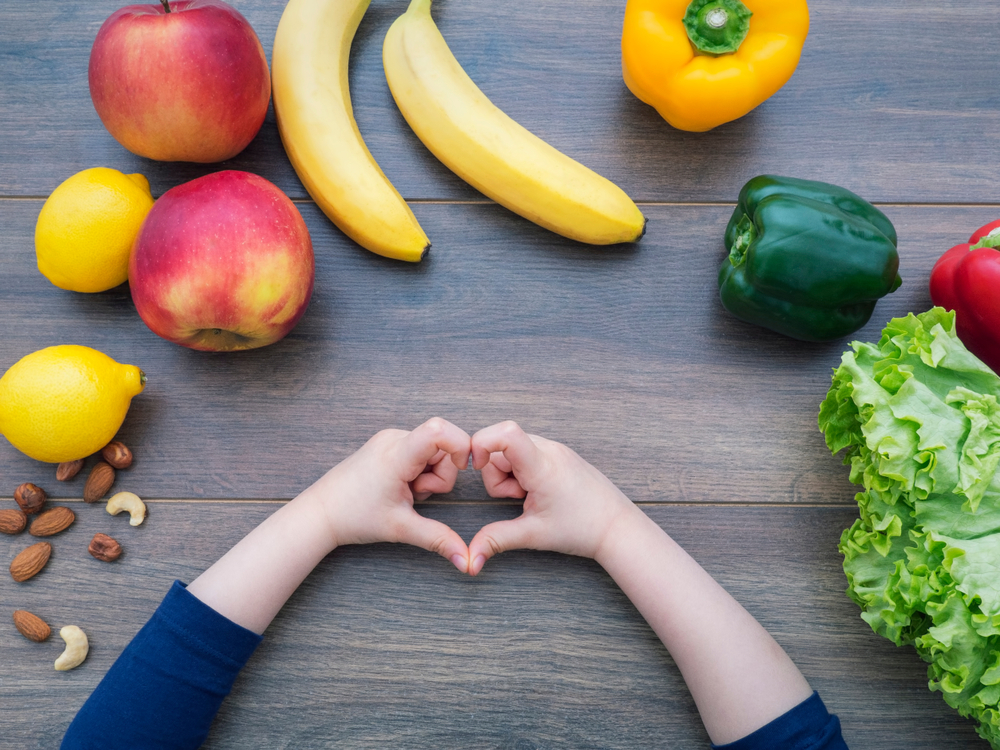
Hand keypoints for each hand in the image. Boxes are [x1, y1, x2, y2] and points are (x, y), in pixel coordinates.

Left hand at [306, 417, 472, 571]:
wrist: (322, 512)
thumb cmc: (354, 517)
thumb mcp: (401, 528)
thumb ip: (438, 539)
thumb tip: (466, 561)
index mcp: (397, 455)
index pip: (439, 430)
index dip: (460, 445)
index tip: (462, 468)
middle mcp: (394, 439)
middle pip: (442, 446)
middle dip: (442, 474)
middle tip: (416, 495)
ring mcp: (390, 439)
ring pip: (433, 450)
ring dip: (429, 475)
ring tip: (406, 492)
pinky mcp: (388, 443)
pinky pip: (419, 451)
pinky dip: (419, 470)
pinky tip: (400, 485)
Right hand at [467, 421, 639, 574]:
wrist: (617, 527)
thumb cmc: (582, 529)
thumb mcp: (533, 535)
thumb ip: (496, 540)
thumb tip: (471, 558)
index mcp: (542, 466)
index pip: (506, 433)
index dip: (481, 443)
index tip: (477, 467)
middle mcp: (550, 449)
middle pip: (501, 444)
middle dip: (496, 472)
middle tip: (517, 497)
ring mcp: (556, 449)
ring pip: (513, 448)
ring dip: (510, 472)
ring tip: (529, 495)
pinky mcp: (560, 453)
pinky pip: (528, 452)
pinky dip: (523, 470)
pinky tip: (537, 490)